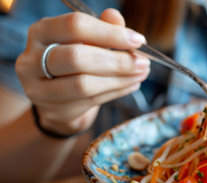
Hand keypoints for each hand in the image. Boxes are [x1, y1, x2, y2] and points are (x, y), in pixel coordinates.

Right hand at [15, 9, 149, 134]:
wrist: (57, 99)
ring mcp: (38, 87)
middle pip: (77, 57)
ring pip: (84, 85)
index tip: (138, 41)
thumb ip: (102, 29)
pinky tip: (132, 84)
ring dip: (120, 80)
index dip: (110, 33)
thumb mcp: (87, 41)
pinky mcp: (53, 109)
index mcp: (42, 32)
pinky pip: (91, 101)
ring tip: (141, 74)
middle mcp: (32, 58)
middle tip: (143, 62)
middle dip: (116, 61)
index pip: (74, 26)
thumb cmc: (75, 62)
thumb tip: (115, 17)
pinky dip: (117, 92)